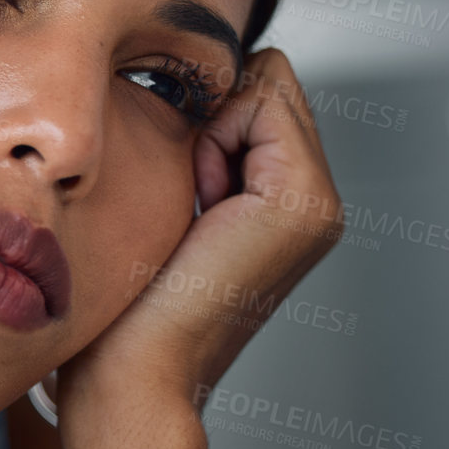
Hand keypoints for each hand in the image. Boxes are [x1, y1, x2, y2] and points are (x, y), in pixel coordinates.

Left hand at [59, 48, 344, 411]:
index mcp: (286, 200)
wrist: (134, 369)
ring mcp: (319, 202)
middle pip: (270, 79)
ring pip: (268, 84)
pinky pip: (263, 102)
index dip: (208, 112)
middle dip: (216, 113)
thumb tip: (197, 86)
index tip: (182, 184)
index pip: (261, 89)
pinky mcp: (303, 201)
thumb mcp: (168, 200)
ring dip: (213, 128)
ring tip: (197, 203)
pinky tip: (203, 201)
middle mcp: (315, 200)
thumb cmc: (129, 300)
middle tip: (191, 192)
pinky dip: (216, 136)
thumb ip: (200, 148)